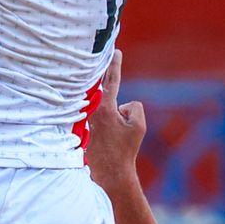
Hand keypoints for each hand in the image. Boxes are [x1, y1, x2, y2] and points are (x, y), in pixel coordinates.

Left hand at [88, 51, 146, 194]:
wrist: (109, 172)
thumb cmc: (125, 150)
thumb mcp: (138, 125)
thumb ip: (134, 107)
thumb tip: (122, 106)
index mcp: (104, 107)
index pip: (111, 80)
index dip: (114, 64)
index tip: (115, 51)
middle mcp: (92, 110)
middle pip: (104, 89)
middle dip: (108, 82)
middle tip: (109, 68)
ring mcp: (87, 119)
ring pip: (108, 107)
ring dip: (113, 115)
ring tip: (115, 135)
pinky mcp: (86, 128)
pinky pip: (103, 118)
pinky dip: (109, 124)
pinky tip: (109, 139)